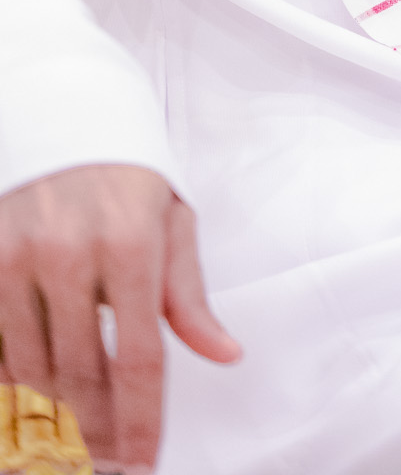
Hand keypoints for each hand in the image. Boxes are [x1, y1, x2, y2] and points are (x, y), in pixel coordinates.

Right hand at [0, 164, 239, 471]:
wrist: (60, 115)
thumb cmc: (126, 176)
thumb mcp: (170, 221)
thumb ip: (189, 295)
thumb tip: (225, 353)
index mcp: (132, 243)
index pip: (139, 359)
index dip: (140, 423)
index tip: (142, 464)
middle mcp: (71, 253)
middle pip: (81, 378)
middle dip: (93, 436)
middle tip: (103, 467)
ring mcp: (18, 257)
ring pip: (29, 374)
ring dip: (47, 424)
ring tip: (66, 452)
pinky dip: (11, 388)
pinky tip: (28, 410)